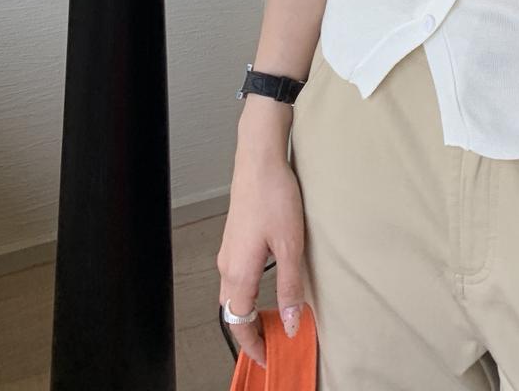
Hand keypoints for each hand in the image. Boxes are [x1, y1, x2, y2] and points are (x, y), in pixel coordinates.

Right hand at [217, 141, 308, 368]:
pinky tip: (265, 288)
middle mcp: (227, 266)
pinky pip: (235, 278)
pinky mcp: (233, 238)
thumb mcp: (290, 245)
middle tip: (272, 346)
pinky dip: (247, 294)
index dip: (253, 346)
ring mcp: (228, 251)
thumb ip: (289, 287)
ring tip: (272, 322)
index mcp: (238, 273)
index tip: (268, 359)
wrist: (258, 159)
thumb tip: (291, 324)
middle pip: (232, 313)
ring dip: (248, 314)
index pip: (240, 324)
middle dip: (250, 334)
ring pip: (232, 295)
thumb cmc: (275, 197)